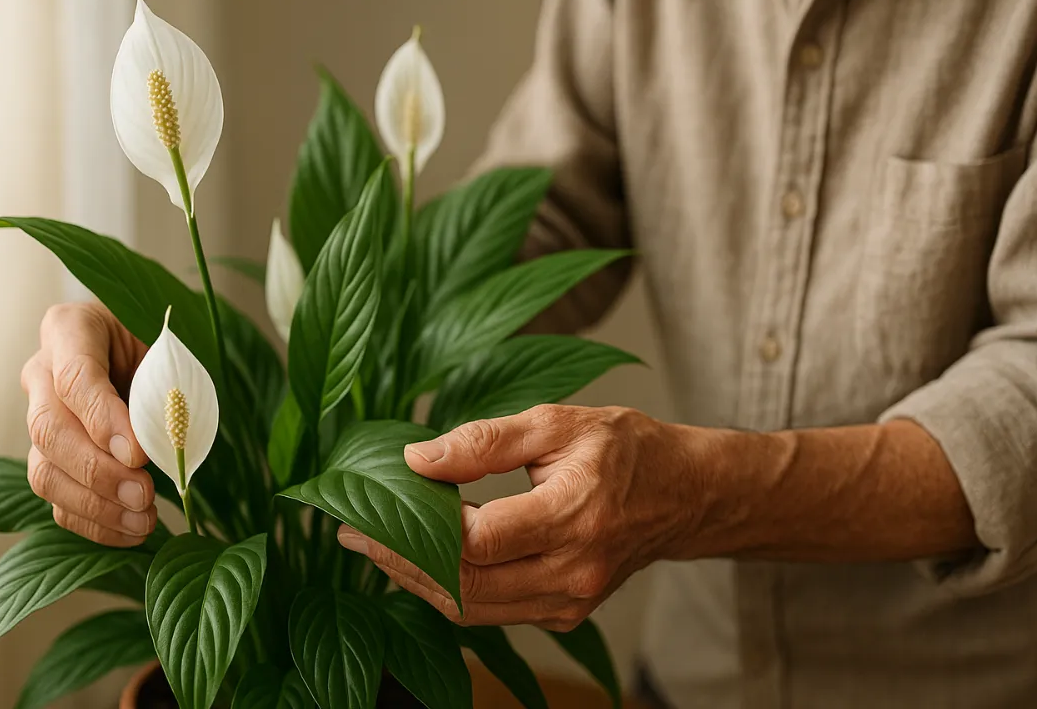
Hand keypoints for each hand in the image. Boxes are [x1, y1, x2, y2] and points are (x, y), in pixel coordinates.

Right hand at [21, 302, 156, 545]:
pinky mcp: (50, 456)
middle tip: (143, 494)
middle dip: (96, 470)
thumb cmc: (164, 341)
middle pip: (48, 429)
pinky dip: (93, 522)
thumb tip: (164, 442)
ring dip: (94, 504)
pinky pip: (57, 498)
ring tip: (143, 520)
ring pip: (44, 470)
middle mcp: (43, 374)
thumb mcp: (172, 345)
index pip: (73, 377)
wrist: (152, 347)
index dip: (102, 419)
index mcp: (71, 329)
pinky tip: (131, 531)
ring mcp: (40, 416)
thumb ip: (166, 383)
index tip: (138, 454)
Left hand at [338, 404, 700, 630]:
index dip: (415, 529)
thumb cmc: (626, 449)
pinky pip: (492, 613)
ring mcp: (571, 601)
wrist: (685, 495)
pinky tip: (422, 560)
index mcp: (576, 514)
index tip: (370, 505)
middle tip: (351, 533)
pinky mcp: (565, 614)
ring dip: (418, 581)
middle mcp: (575, 570)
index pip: (478, 540)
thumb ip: (483, 442)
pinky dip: (450, 590)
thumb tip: (415, 459)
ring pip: (473, 610)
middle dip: (399, 562)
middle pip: (466, 585)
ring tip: (374, 546)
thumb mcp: (556, 422)